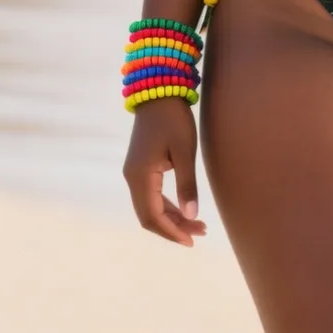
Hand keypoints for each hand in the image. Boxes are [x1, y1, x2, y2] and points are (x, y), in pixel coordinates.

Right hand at [123, 99, 206, 246]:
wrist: (159, 92)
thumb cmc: (174, 119)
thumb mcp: (185, 151)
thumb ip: (187, 184)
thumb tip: (191, 215)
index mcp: (141, 176)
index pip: (153, 215)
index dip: (171, 231)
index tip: (192, 241)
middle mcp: (133, 178)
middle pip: (149, 216)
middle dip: (173, 228)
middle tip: (200, 234)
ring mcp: (135, 173)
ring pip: (150, 207)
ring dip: (172, 218)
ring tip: (199, 226)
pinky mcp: (141, 168)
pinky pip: (152, 195)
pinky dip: (168, 206)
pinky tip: (185, 211)